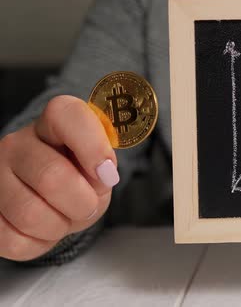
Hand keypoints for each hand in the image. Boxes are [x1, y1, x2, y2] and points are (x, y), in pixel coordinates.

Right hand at [0, 95, 117, 260]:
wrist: (58, 197)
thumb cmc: (82, 176)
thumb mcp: (102, 167)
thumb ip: (105, 164)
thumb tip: (103, 173)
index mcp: (53, 123)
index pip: (67, 116)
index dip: (93, 147)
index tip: (107, 174)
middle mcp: (16, 143)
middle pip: (51, 177)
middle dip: (81, 203)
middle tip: (87, 205)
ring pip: (30, 215)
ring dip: (59, 227)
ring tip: (63, 217)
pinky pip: (13, 240)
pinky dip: (38, 244)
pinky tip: (43, 230)